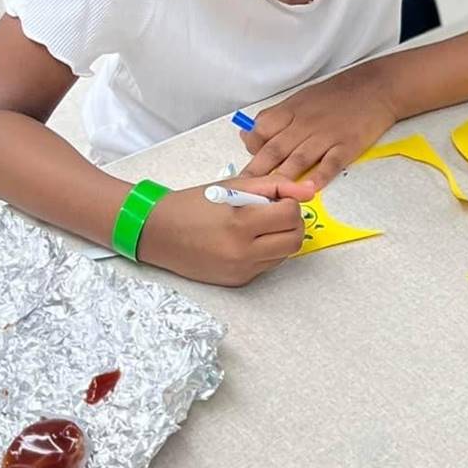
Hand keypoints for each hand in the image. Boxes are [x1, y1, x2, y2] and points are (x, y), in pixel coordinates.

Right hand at [136, 183, 304, 286]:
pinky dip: (266, 252)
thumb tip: (309, 191)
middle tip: (275, 212)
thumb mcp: (232, 186)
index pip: (290, 214)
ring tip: (259, 226)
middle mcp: (243, 252)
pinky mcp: (238, 281)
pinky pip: (268, 266)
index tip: (277, 198)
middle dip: (292, 223)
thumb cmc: (193, 204)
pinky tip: (247, 241)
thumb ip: (274, 185)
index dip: (289, 202)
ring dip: (281, 238)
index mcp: (240, 223)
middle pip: (295, 240)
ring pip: (285, 254)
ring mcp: (241, 270)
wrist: (157, 233)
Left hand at [240, 62, 399, 192]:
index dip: (251, 150)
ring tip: (271, 197)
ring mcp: (327, 135)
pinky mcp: (348, 145)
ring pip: (299, 159)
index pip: (261, 131)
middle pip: (275, 149)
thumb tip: (249, 134)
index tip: (245, 167)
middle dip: (258, 172)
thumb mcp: (301, 98)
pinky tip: (309, 190)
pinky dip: (319, 177)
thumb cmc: (337, 93)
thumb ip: (276, 117)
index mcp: (291, 111)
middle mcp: (305, 124)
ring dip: (283, 178)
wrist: (376, 86)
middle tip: (246, 191)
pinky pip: (330, 163)